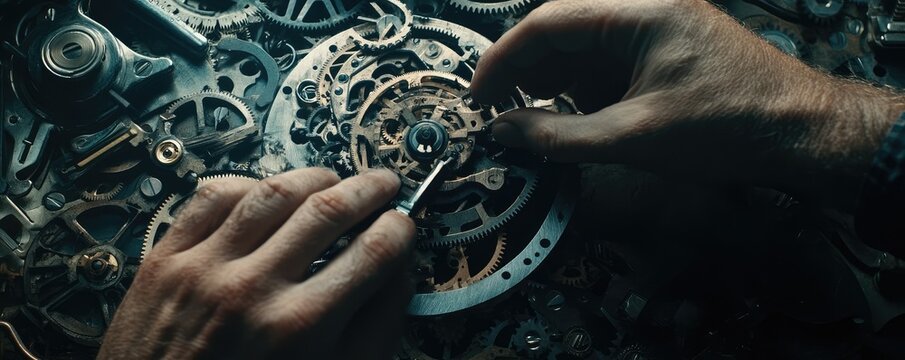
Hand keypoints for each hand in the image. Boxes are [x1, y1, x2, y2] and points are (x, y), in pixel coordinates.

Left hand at [98, 169, 414, 358]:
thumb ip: (376, 327)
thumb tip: (400, 268)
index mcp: (299, 328)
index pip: (373, 252)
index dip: (400, 229)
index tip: (403, 224)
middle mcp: (252, 290)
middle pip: (328, 210)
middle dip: (370, 189)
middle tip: (384, 184)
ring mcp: (203, 268)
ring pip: (273, 192)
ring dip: (315, 177)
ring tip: (334, 181)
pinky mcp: (166, 258)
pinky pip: (213, 196)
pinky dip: (249, 184)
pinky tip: (268, 194)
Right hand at [471, 0, 904, 207]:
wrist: (802, 133)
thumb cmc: (731, 126)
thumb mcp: (633, 137)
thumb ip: (559, 135)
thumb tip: (502, 132)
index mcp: (639, 10)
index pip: (547, 21)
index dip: (502, 60)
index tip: (477, 96)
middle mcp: (644, 8)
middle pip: (560, 28)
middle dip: (523, 70)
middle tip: (494, 110)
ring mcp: (654, 27)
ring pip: (580, 46)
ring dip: (550, 81)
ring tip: (527, 118)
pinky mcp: (661, 50)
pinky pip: (605, 61)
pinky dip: (580, 88)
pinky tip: (570, 115)